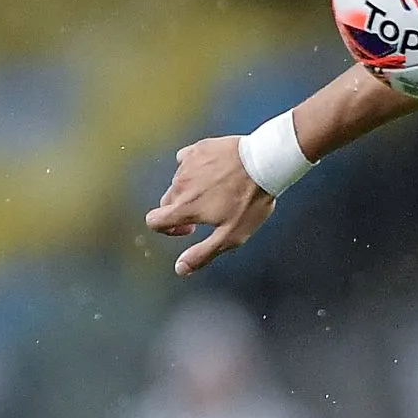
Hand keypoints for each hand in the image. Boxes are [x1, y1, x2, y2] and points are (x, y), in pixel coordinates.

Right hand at [145, 136, 276, 274]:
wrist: (264, 162)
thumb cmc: (250, 201)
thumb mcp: (230, 236)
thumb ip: (202, 254)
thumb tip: (180, 269)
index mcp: (185, 207)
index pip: (154, 221)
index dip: (167, 229)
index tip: (189, 229)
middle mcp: (180, 185)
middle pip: (166, 202)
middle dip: (181, 211)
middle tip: (208, 213)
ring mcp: (188, 164)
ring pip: (179, 182)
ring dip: (191, 190)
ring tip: (219, 191)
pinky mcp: (198, 149)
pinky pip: (187, 161)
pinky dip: (196, 169)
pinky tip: (215, 172)